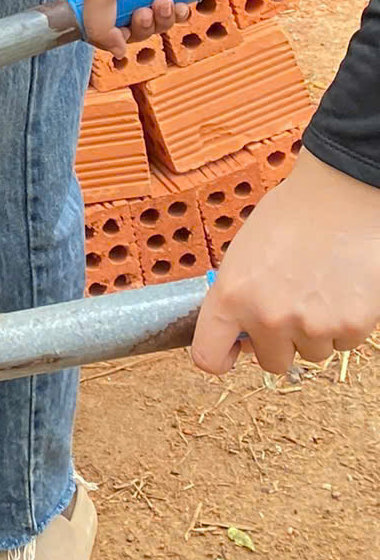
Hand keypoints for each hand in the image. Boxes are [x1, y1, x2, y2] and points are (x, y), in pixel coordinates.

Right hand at [67, 0, 190, 49]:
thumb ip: (99, 27)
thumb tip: (117, 52)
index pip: (96, 30)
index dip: (111, 37)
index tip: (121, 31)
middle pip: (126, 30)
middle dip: (141, 26)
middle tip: (145, 11)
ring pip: (151, 24)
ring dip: (161, 18)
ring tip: (163, 1)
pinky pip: (170, 14)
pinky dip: (176, 13)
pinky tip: (178, 3)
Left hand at [191, 151, 379, 374]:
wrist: (341, 196)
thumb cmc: (292, 215)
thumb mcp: (244, 252)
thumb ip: (239, 293)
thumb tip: (241, 327)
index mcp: (232, 296)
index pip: (209, 356)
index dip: (221, 357)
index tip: (232, 350)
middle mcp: (268, 317)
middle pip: (272, 362)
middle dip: (280, 341)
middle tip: (290, 305)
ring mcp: (311, 326)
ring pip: (312, 353)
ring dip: (315, 331)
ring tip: (319, 287)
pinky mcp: (350, 326)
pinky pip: (343, 342)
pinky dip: (344, 323)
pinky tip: (342, 288)